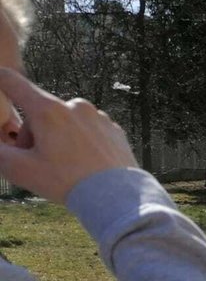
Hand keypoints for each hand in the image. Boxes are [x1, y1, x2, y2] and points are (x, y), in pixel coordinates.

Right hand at [0, 69, 137, 202]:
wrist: (117, 197)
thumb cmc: (66, 182)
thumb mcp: (20, 170)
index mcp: (48, 110)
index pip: (13, 83)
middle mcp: (75, 106)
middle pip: (40, 113)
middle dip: (32, 135)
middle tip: (37, 163)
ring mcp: (98, 116)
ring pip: (64, 123)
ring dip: (56, 139)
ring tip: (63, 168)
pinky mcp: (114, 129)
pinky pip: (87, 131)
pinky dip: (79, 144)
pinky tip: (83, 165)